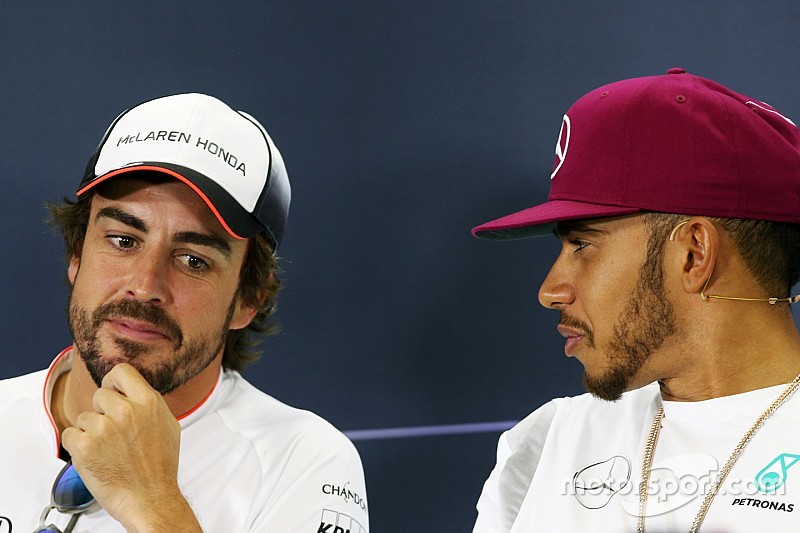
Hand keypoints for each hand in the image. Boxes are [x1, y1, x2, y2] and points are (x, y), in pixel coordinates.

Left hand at [61, 363, 201, 531]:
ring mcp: (104, 428)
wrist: (150, 497)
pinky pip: (70, 434)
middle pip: (100, 394)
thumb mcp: (168, 425)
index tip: (112, 391)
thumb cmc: (160, 467)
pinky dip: (77, 445)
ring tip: (106, 448)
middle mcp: (125, 411)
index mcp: (147, 403)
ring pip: (84, 417)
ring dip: (90, 431)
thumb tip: (134, 392)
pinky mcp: (85, 447)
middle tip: (112, 430)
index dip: (113, 382)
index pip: (121, 372)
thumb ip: (150, 405)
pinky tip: (94, 455)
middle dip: (102, 411)